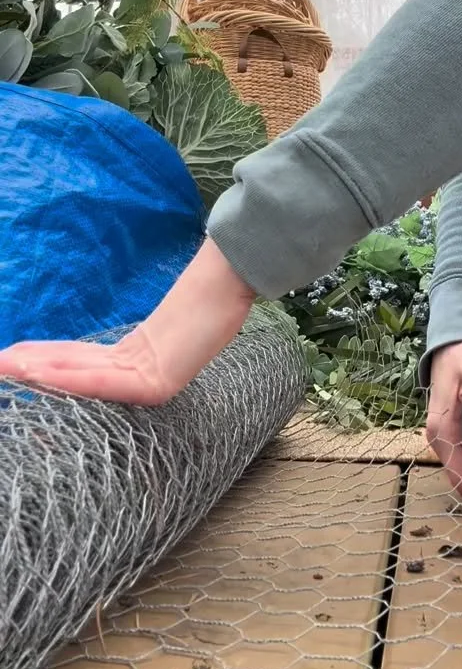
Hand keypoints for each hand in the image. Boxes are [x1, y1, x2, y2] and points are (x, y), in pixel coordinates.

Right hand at [0, 239, 254, 405]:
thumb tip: (136, 318)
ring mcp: (145, 379)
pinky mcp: (159, 382)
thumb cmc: (206, 299)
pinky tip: (46, 374)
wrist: (231, 287)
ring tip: (9, 371)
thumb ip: (144, 320)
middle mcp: (134, 372)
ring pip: (84, 381)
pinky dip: (76, 379)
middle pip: (73, 374)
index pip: (77, 362)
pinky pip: (110, 382)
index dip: (42, 362)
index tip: (9, 358)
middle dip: (31, 372)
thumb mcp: (168, 313)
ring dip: (43, 378)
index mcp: (132, 358)